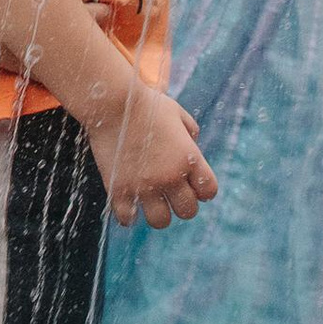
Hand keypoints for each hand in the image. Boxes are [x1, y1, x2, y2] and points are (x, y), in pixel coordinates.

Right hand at [85, 83, 218, 230]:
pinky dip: (128, 215)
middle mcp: (170, 176)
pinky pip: (127, 218)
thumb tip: (192, 145)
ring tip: (149, 201)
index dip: (202, 190)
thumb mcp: (177, 113)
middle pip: (188, 211)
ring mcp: (144, 186)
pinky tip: (127, 204)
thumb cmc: (146, 103)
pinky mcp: (119, 189)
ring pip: (160, 221)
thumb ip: (190, 132)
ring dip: (158, 214)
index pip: (209, 191)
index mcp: (189, 158)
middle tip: (170, 194)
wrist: (113, 102)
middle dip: (181, 204)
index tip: (192, 186)